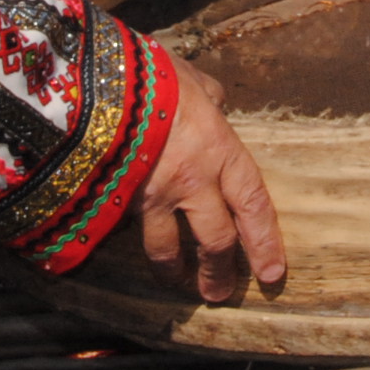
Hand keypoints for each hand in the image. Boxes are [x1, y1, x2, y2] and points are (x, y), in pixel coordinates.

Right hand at [136, 58, 284, 299]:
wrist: (97, 84)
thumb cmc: (150, 75)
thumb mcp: (191, 79)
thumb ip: (209, 96)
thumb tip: (216, 101)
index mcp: (219, 150)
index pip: (253, 205)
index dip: (264, 242)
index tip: (271, 273)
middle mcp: (192, 181)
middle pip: (216, 241)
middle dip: (219, 273)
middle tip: (219, 294)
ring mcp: (151, 196)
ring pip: (168, 249)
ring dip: (175, 273)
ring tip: (177, 284)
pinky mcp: (115, 202)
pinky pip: (128, 232)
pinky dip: (131, 243)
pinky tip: (131, 251)